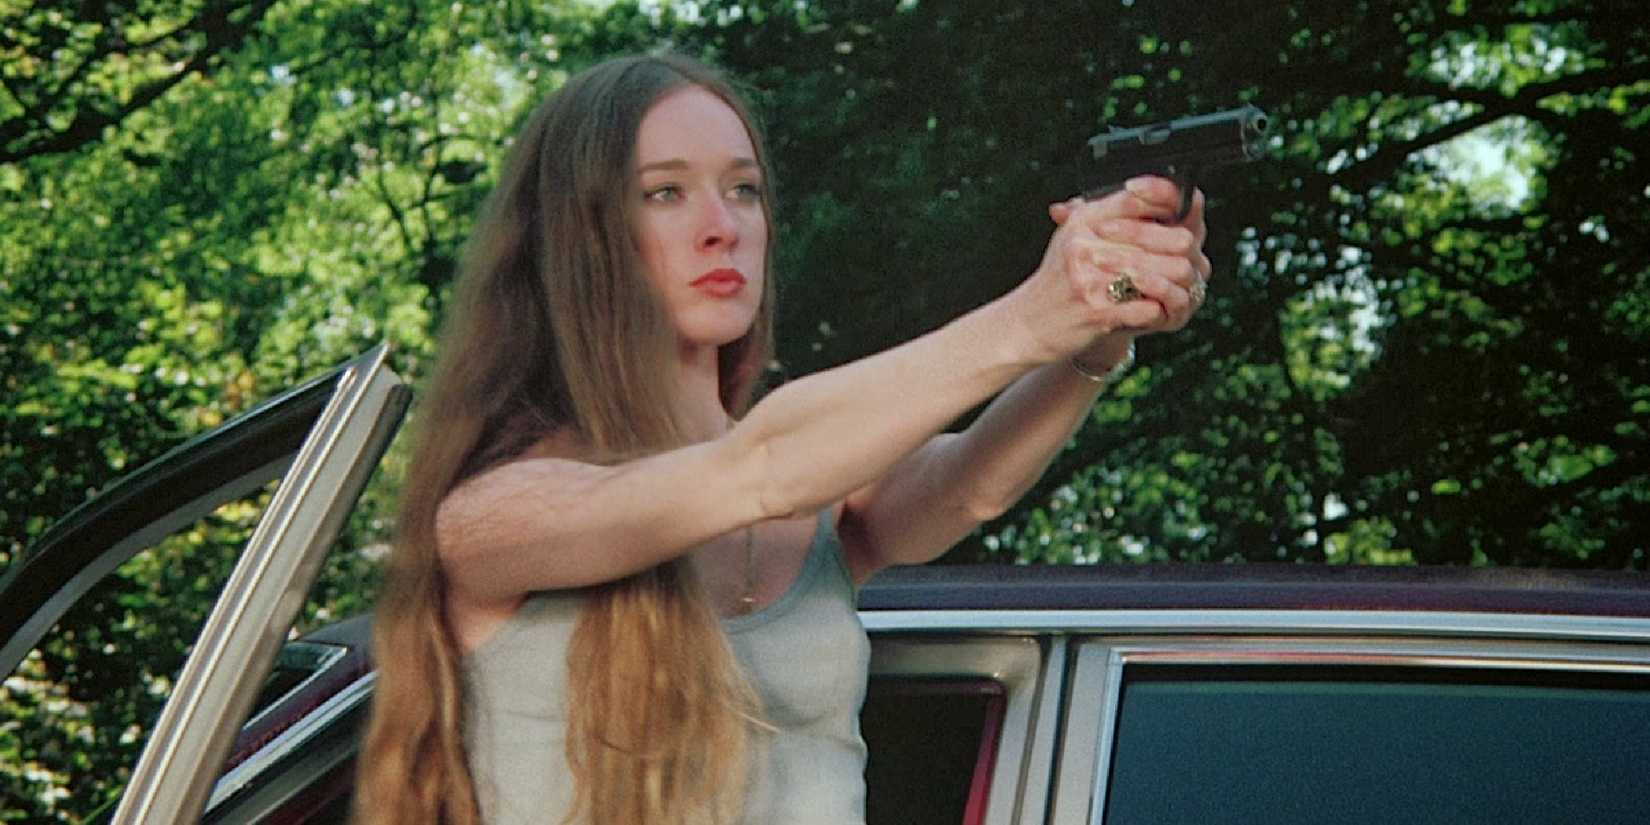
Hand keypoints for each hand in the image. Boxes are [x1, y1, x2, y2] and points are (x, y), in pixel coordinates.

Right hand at [1007, 176, 1211, 365]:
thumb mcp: (1075, 237)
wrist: (1027, 323)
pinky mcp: (1098, 312)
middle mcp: (1084, 246)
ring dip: (1172, 283)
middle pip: (1156, 237)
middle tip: (1189, 258)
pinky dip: (1157, 310)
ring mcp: (1090, 280)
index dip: (1166, 200)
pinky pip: (1147, 308)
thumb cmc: (1058, 279)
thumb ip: (1108, 215)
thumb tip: (1154, 195)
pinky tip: (1158, 309)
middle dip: (1179, 250)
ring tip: (1179, 285)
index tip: (1183, 209)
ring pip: (1155, 274)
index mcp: (1082, 222)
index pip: (1135, 199)